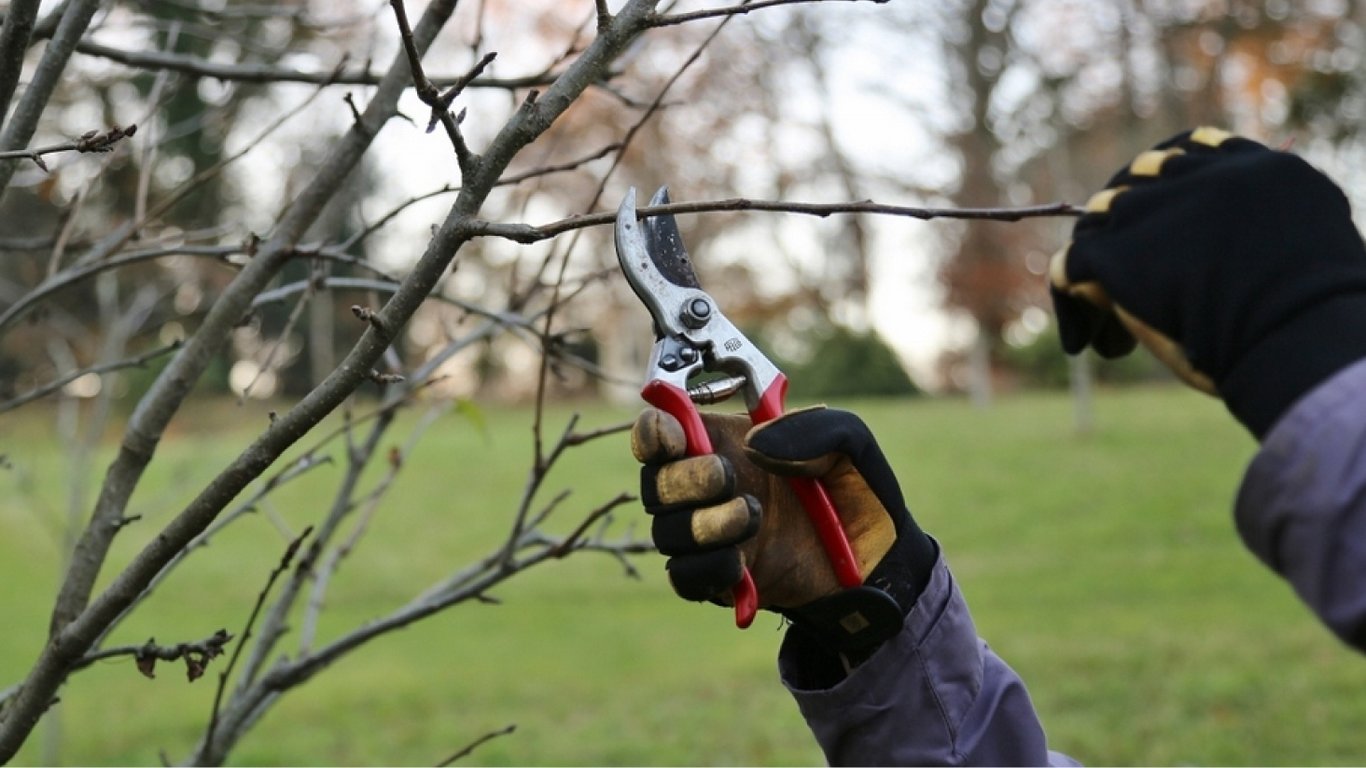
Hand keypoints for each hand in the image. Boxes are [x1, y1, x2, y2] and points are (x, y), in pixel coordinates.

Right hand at [631, 405, 936, 651]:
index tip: (676, 437)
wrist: (878, 565)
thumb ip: (812, 429)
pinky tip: (744, 564)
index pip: (660, 430)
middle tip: (727, 477)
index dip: (654, 432)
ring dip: (704, 524)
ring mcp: (708, 534)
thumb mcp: (851, 445)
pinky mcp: (717, 579)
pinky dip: (709, 568)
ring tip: (753, 517)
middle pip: (655, 481)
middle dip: (685, 479)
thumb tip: (754, 444)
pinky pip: (685, 576)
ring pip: (667, 531)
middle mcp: (705, 486)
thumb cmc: (858, 494)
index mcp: (724, 441)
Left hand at [1050, 127, 1365, 437]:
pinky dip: (1069, 305)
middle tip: (1140, 283)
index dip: (1165, 184)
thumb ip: (1270, 229)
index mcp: (1255, 167)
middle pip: (1135, 183)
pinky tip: (1082, 341)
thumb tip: (1244, 248)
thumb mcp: (1309, 246)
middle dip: (1132, 229)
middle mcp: (1197, 177)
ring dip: (1102, 269)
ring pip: (1098, 224)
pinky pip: (1069, 266)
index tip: (1158, 220)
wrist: (1300, 332)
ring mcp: (1152, 209)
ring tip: (1115, 325)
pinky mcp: (1117, 251)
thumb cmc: (1321, 313)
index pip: (1190, 151)